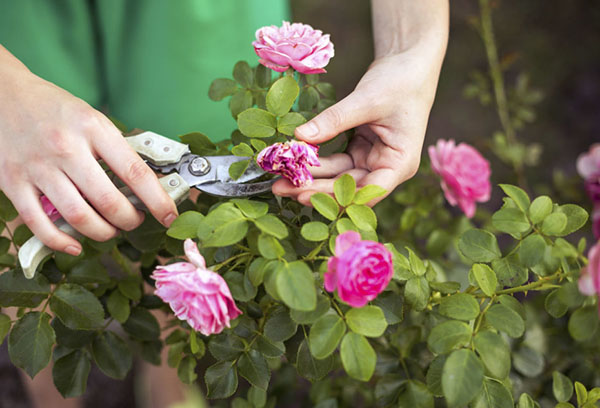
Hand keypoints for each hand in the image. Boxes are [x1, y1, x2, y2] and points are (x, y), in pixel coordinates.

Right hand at [0, 48, 177, 254]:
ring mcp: (38, 167)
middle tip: (135, 220)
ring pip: (78, 217)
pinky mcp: (13, 182)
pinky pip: (40, 224)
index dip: (157, 200)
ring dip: (103, 232)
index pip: (135, 172)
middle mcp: (66, 148)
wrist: (4, 94)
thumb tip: (147, 185)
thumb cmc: (55, 109)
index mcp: (93, 128)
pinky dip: (61, 241)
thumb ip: (115, 149)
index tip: (169, 215)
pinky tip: (76, 245)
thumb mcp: (92, 118)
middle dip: (130, 220)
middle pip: (108, 201)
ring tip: (111, 229)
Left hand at [272, 44, 444, 205]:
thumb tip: (300, 136)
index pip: (367, 191)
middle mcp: (387, 168)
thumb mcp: (366, 100)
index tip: (304, 194)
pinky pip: (335, 163)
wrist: (407, 63)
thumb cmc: (399, 81)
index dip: (335, 196)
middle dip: (315, 189)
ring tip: (279, 179)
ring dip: (311, 177)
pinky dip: (316, 162)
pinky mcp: (360, 150)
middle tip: (281, 188)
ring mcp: (372, 161)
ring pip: (338, 177)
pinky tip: (293, 162)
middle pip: (348, 188)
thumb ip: (334, 120)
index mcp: (400, 163)